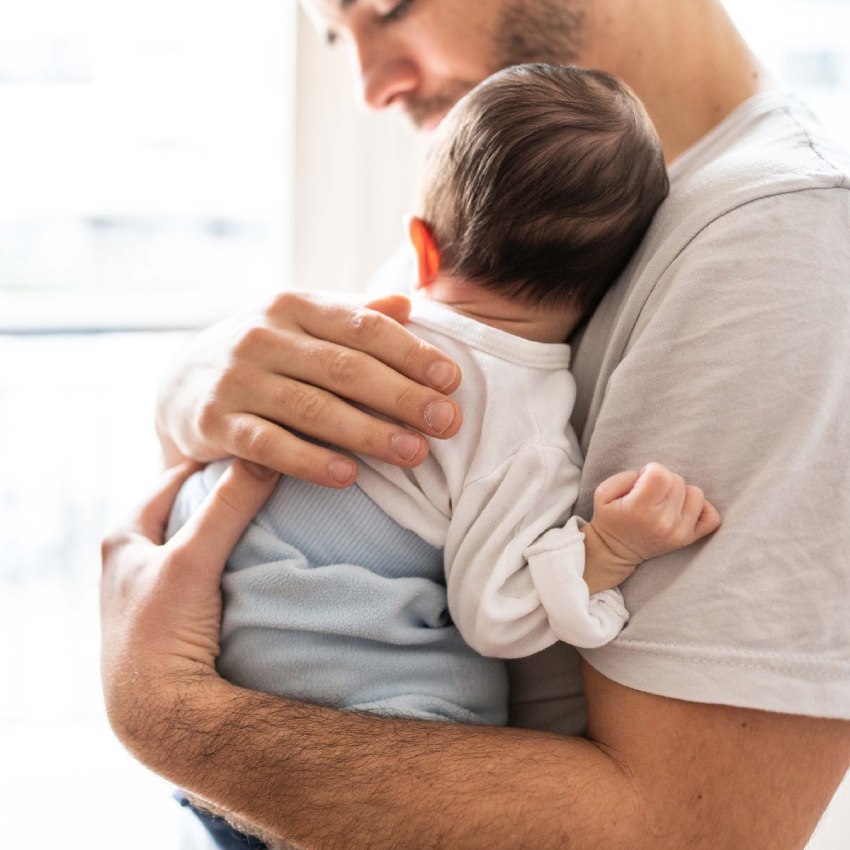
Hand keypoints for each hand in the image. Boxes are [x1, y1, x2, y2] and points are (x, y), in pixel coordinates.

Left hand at [100, 460, 278, 748]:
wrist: (160, 715)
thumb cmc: (162, 633)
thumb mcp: (193, 560)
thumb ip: (228, 507)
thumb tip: (265, 457)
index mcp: (122, 537)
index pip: (174, 478)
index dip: (213, 463)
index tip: (255, 451)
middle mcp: (130, 560)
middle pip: (185, 508)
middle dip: (222, 494)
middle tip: (266, 481)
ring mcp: (151, 589)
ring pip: (196, 541)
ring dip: (226, 530)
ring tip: (266, 517)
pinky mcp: (171, 616)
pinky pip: (204, 571)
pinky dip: (226, 560)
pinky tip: (251, 562)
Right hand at [155, 292, 462, 486]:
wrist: (181, 385)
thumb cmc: (265, 356)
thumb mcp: (302, 325)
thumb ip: (353, 315)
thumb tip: (408, 303)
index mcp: (294, 306)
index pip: (364, 327)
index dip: (411, 353)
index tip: (452, 380)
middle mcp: (263, 336)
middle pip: (345, 368)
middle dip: (402, 396)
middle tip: (447, 422)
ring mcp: (236, 379)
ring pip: (312, 408)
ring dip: (368, 432)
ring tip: (414, 453)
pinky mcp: (213, 422)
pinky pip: (268, 445)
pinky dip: (309, 461)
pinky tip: (349, 476)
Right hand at [582, 462, 720, 592]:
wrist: (615, 551)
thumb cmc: (609, 517)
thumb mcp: (603, 492)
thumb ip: (626, 476)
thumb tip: (652, 475)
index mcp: (640, 509)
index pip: (661, 474)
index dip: (651, 470)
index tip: (642, 480)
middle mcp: (663, 522)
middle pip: (677, 481)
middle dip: (663, 481)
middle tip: (650, 493)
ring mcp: (679, 532)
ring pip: (695, 493)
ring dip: (680, 493)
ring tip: (664, 501)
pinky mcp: (688, 539)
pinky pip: (712, 516)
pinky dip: (701, 508)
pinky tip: (683, 508)